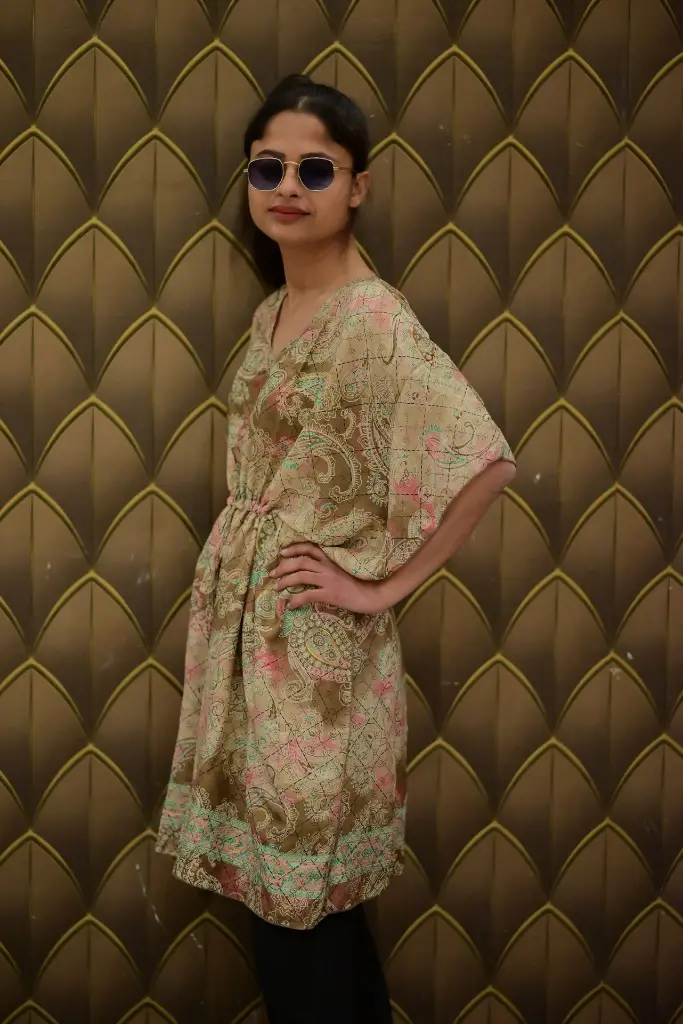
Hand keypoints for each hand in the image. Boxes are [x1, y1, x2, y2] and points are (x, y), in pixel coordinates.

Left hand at [271, 542, 387, 613]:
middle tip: (273, 574)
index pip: (310, 548)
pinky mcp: (330, 594)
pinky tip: (290, 605)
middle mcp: (328, 566)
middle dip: (284, 566)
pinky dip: (296, 600)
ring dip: (285, 581)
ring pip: (301, 576)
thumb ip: (330, 567)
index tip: (282, 552)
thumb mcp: (344, 570)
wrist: (373, 594)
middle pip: (301, 561)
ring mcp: (329, 580)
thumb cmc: (360, 583)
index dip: (294, 548)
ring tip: (277, 588)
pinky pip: (308, 595)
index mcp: (332, 559)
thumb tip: (313, 570)